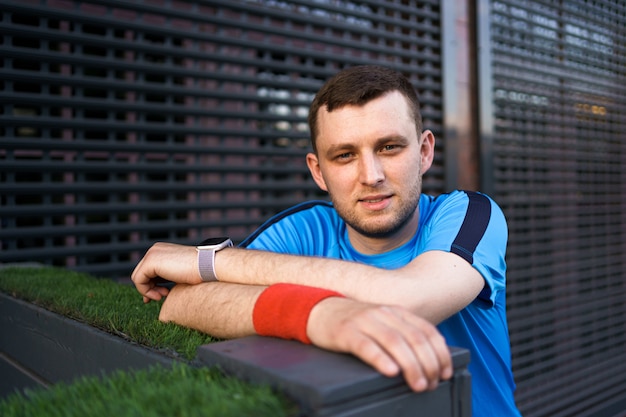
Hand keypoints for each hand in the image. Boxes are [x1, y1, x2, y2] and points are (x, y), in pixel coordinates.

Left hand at [131, 242, 199, 302]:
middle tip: (161, 297)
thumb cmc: (199, 272)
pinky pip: (138, 280)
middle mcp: (155, 249)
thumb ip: (163, 279)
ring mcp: (152, 254)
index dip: (150, 285)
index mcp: (162, 250)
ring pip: (137, 277)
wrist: (208, 265)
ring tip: (163, 296)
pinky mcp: (151, 261)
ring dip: (148, 291)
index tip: (160, 295)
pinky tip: (161, 295)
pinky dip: (146, 291)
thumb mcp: (177, 275)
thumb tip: (150, 293)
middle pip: (140, 273)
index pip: (147, 270)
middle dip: (148, 288)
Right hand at [307, 297, 451, 391]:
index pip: (426, 331)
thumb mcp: (382, 323)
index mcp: (396, 312)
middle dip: (428, 363)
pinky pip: (366, 345)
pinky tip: (390, 371)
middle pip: (414, 338)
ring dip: (411, 365)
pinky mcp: (346, 332)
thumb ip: (403, 333)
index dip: (440, 353)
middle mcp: (383, 314)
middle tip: (432, 384)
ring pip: (394, 342)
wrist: (319, 310)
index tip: (446, 373)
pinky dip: (380, 358)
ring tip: (418, 384)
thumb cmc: (355, 322)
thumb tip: (430, 360)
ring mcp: (364, 321)